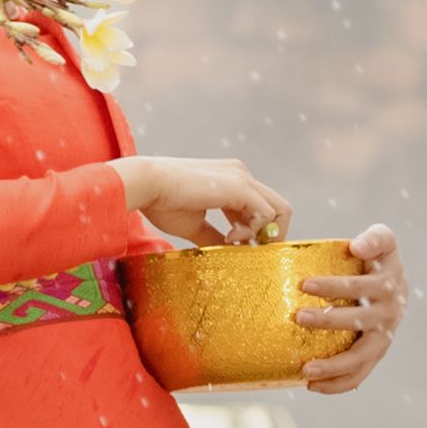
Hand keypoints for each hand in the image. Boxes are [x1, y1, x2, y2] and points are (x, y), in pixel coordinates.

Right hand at [120, 154, 286, 244]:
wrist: (147, 184)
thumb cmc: (163, 202)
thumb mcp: (195, 225)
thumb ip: (215, 237)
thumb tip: (228, 253)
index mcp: (231, 181)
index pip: (261, 209)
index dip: (256, 233)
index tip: (235, 246)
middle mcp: (241, 174)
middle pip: (278, 209)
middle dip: (268, 235)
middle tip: (246, 249)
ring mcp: (242, 177)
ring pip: (279, 210)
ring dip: (260, 234)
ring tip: (231, 240)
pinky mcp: (240, 186)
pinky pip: (268, 213)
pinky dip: (255, 231)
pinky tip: (230, 236)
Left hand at [291, 224, 408, 394]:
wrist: (395, 287)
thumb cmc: (378, 261)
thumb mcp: (384, 240)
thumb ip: (375, 238)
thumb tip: (356, 247)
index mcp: (389, 283)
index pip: (362, 285)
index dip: (336, 286)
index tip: (305, 284)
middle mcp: (391, 312)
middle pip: (359, 320)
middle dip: (328, 320)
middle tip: (299, 318)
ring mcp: (384, 337)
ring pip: (360, 357)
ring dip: (333, 365)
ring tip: (306, 371)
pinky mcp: (376, 355)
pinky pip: (359, 375)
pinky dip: (337, 384)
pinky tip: (312, 386)